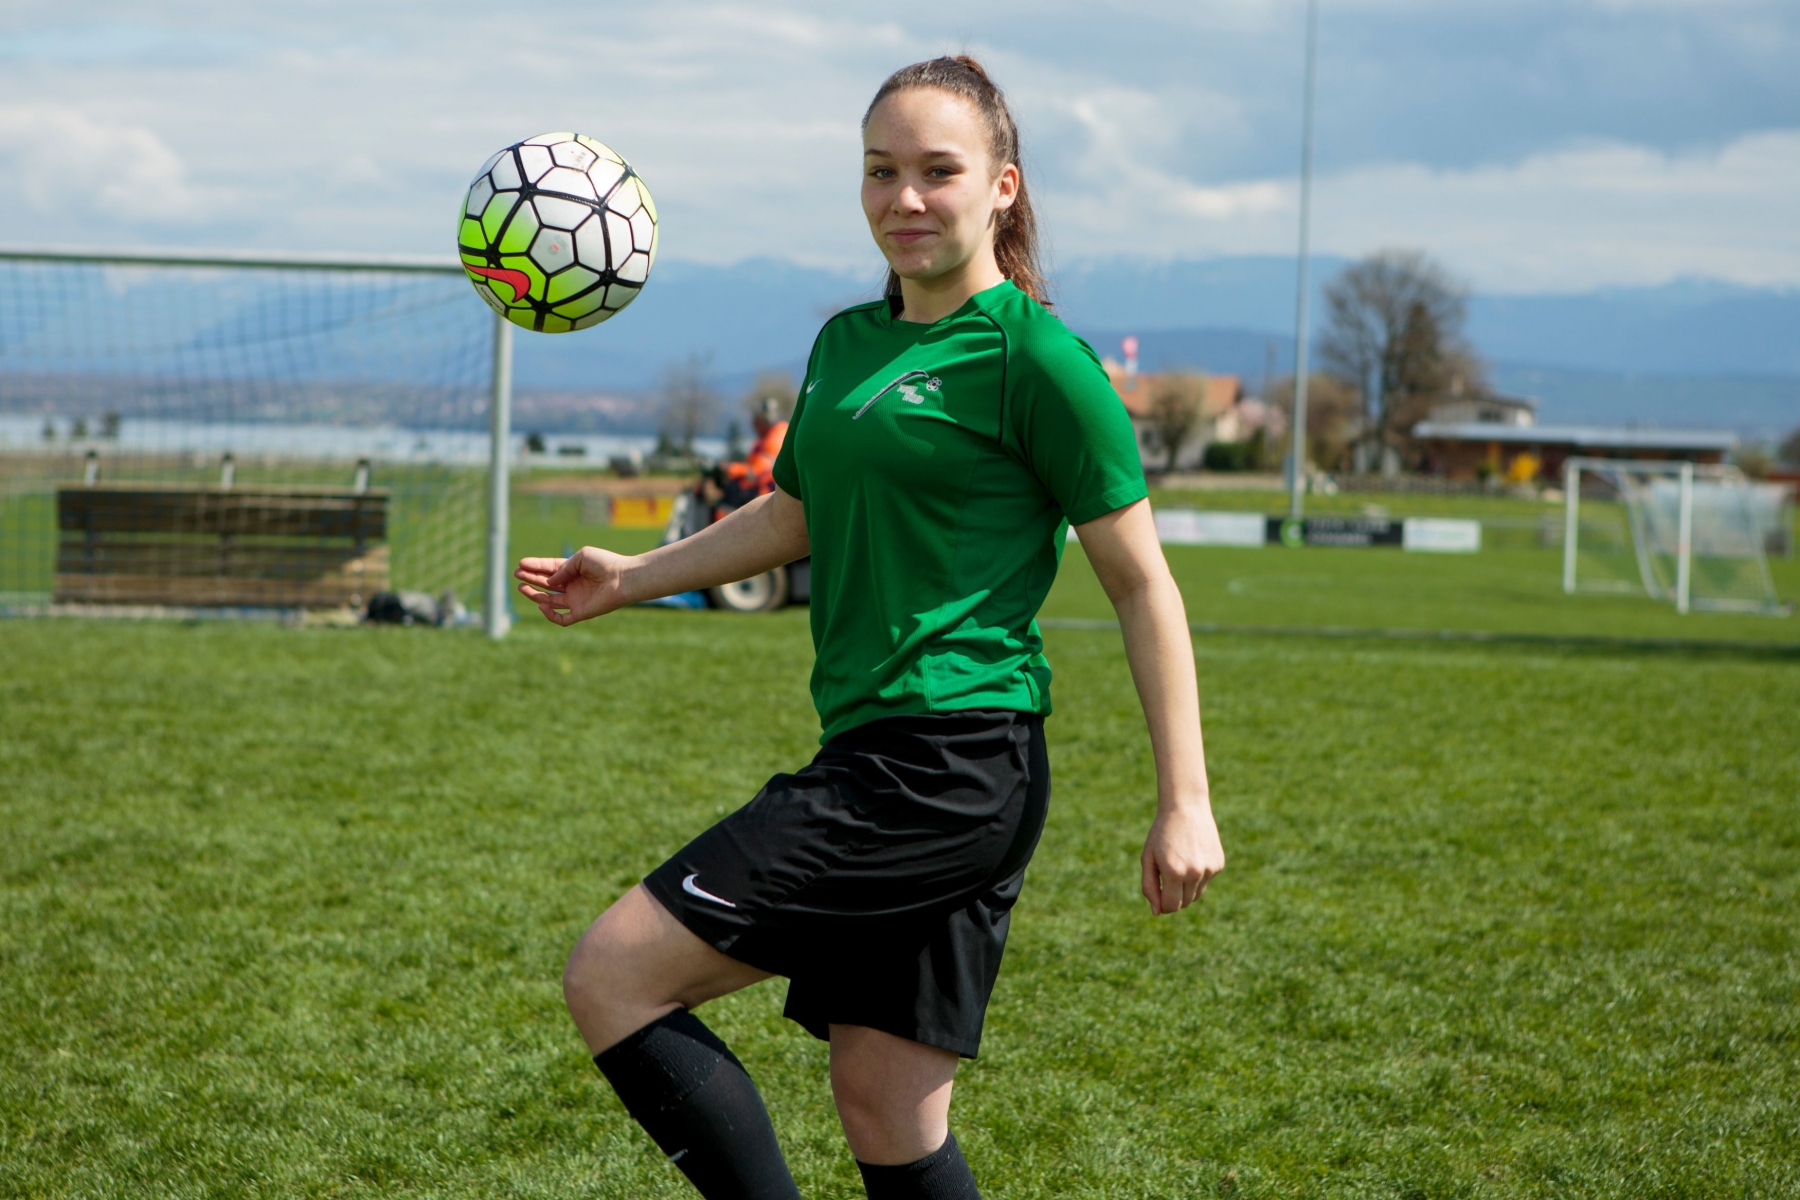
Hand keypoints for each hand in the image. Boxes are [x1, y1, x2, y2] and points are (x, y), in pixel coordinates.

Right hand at [514, 547, 630, 625]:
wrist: (623, 578)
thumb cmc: (606, 563)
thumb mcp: (581, 557)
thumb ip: (563, 567)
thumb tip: (550, 580)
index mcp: (574, 570)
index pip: (550, 569)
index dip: (535, 566)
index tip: (521, 563)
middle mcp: (573, 585)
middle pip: (546, 584)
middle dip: (531, 579)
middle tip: (517, 575)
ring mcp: (576, 600)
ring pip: (550, 601)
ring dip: (534, 595)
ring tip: (521, 588)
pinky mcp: (581, 612)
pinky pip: (562, 618)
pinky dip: (551, 615)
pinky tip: (542, 605)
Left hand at [1140, 801, 1223, 915]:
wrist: (1186, 807)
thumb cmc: (1161, 833)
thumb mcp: (1148, 858)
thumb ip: (1149, 887)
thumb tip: (1156, 912)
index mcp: (1173, 872)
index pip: (1170, 906)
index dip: (1162, 905)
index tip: (1158, 893)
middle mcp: (1194, 872)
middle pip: (1184, 903)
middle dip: (1174, 897)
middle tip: (1167, 876)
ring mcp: (1209, 869)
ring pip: (1196, 895)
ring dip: (1186, 888)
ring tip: (1179, 864)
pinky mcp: (1218, 864)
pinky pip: (1206, 881)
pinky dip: (1198, 875)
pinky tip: (1193, 855)